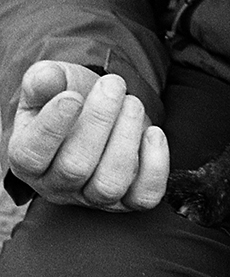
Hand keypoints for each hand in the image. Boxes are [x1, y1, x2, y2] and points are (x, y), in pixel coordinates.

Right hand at [7, 61, 168, 210]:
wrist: (98, 111)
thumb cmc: (70, 98)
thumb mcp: (51, 83)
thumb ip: (44, 79)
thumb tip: (45, 78)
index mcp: (28, 159)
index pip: (31, 156)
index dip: (52, 126)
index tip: (72, 96)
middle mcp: (58, 185)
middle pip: (74, 169)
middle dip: (99, 121)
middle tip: (113, 85)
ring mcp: (94, 196)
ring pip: (108, 185)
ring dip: (126, 139)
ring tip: (132, 103)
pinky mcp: (129, 199)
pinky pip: (144, 196)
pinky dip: (155, 166)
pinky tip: (153, 133)